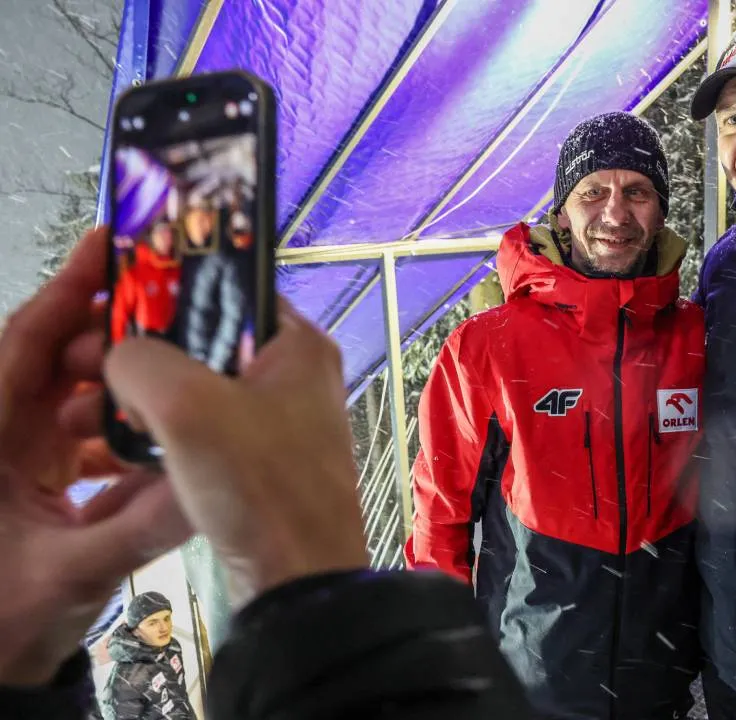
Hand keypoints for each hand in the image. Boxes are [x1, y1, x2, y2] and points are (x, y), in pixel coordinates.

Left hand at [0, 228, 190, 686]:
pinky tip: (158, 441)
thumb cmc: (1, 622)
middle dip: (108, 336)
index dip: (65, 291)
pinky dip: (123, 432)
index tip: (107, 244)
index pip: (22, 345)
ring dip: (121, 387)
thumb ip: (145, 524)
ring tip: (173, 376)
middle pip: (54, 359)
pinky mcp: (41, 479)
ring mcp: (21, 457)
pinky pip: (88, 436)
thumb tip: (210, 482)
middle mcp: (1, 437)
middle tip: (167, 316)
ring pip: (75, 396)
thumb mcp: (74, 572)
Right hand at [102, 298, 369, 607]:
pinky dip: (160, 434)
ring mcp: (280, 420)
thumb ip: (141, 359)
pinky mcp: (261, 462)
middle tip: (82, 369)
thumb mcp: (188, 405)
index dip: (165, 297)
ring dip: (138, 399)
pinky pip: (202, 431)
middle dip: (138, 356)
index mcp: (297, 344)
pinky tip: (116, 448)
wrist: (299, 578)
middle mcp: (294, 374)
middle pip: (204, 342)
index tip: (110, 316)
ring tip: (83, 417)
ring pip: (197, 390)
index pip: (227, 291)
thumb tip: (120, 356)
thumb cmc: (258, 482)